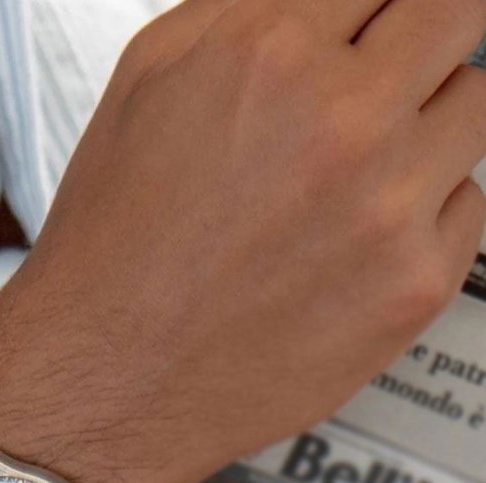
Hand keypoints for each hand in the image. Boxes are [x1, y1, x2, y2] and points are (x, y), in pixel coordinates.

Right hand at [0, 0, 485, 482]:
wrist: (106, 374)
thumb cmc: (110, 253)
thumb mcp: (143, 89)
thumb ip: (240, 15)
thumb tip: (316, 4)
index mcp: (269, 57)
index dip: (373, 9)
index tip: (376, 26)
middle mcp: (342, 123)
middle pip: (457, 17)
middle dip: (419, 39)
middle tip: (385, 78)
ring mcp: (389, 206)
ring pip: (472, 110)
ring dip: (423, 126)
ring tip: (351, 176)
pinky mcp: (414, 286)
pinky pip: (466, 207)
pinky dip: (424, 212)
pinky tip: (353, 241)